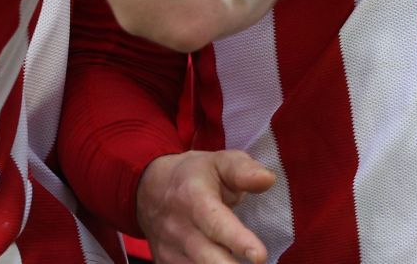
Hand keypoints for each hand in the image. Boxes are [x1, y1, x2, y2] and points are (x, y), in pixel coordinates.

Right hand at [137, 149, 274, 263]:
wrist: (149, 189)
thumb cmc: (193, 175)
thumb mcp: (218, 162)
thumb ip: (243, 170)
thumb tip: (268, 180)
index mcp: (193, 197)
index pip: (215, 222)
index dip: (237, 240)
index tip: (260, 256)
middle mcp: (179, 227)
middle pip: (205, 257)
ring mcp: (170, 250)